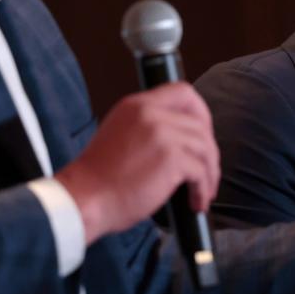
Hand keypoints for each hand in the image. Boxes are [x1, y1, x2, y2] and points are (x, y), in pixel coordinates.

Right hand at [55, 82, 219, 244]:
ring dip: (209, 172)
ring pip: (204, 147)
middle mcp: (150, 113)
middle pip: (199, 122)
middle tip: (207, 169)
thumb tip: (178, 139)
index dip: (200, 112)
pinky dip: (203, 188)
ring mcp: (161, 133)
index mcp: (136, 105)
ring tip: (203, 192)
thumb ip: (146, 127)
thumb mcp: (119, 134)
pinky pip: (201, 170)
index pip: (182, 92)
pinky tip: (195, 201)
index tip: (203, 134)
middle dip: (209, 149)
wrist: (85, 198)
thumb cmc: (99, 179)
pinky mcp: (170, 158)